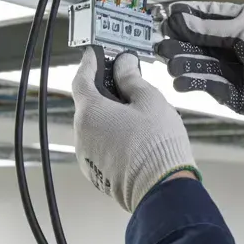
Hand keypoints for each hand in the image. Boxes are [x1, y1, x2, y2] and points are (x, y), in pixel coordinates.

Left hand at [72, 47, 198, 212]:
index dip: (88, 64)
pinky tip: (133, 139)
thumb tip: (123, 64)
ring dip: (108, 118)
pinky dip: (110, 138)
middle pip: (88, 104)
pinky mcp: (95, 173)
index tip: (93, 54)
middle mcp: (81, 134)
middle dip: (104, 92)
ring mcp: (86, 156)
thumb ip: (131, 79)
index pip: (81, 79)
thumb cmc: (157, 143)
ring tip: (136, 116)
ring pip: (94, 127)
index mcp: (90, 112)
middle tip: (125, 83)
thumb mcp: (149, 101)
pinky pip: (99, 147)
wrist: (161, 189)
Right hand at [157, 1, 243, 137]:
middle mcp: (233, 44)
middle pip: (198, 40)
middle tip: (160, 44)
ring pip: (199, 62)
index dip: (187, 16)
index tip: (166, 17)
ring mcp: (230, 68)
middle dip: (180, 42)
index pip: (208, 15)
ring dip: (183, 62)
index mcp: (241, 22)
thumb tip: (180, 18)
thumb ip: (211, 27)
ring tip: (170, 63)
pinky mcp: (229, 91)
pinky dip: (192, 81)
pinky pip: (205, 83)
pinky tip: (180, 81)